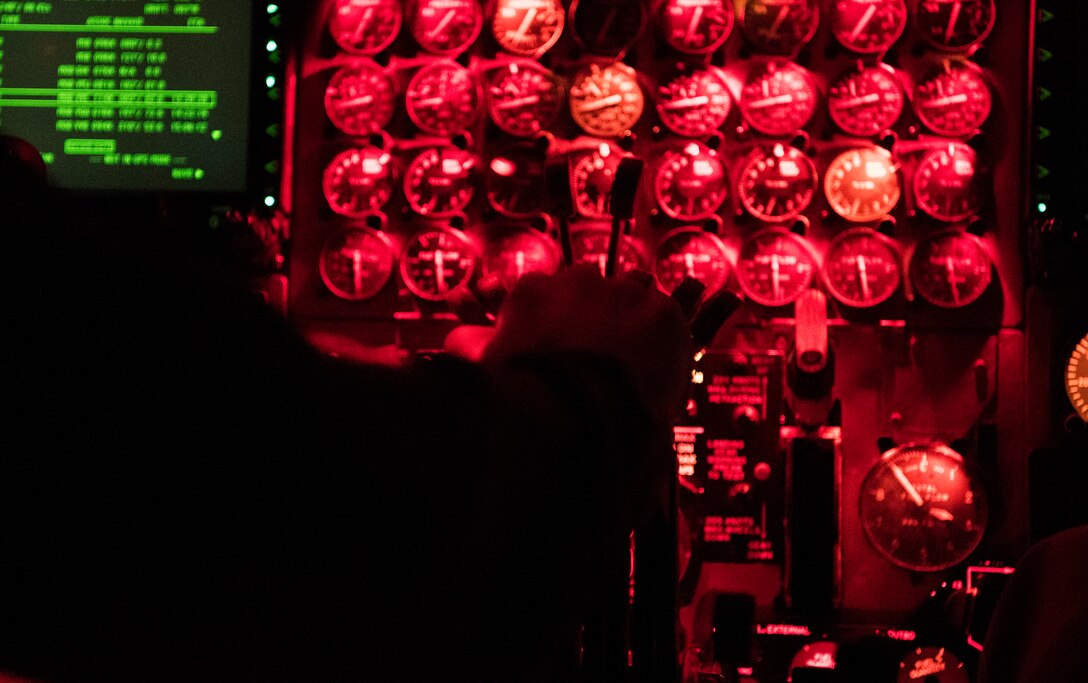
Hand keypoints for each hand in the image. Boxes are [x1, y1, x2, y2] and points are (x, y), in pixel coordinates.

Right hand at [449, 266, 692, 419]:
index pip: (545, 294)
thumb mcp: (487, 369)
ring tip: (630, 359)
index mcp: (531, 291)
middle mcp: (576, 280)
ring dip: (631, 320)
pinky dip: (663, 338)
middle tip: (600, 354)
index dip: (555, 320)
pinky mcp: (660, 311)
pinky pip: (665, 316)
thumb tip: (455, 337)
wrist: (577, 421)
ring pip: (631, 296)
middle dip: (594, 315)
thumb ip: (469, 346)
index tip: (562, 343)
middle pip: (590, 290)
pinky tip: (655, 364)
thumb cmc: (526, 400)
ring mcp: (623, 292)